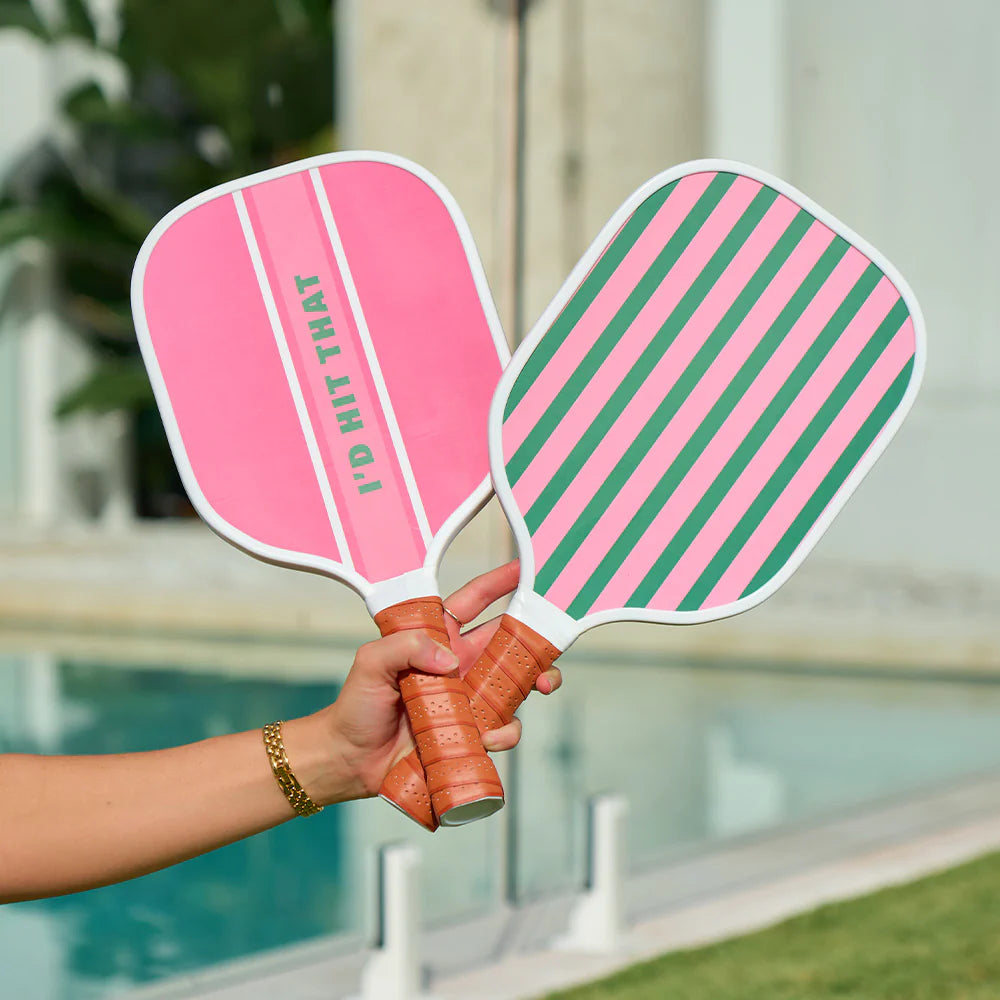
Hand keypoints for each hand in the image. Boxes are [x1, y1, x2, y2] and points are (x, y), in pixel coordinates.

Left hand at [313, 562, 561, 801]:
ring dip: (535, 681)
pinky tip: (490, 737)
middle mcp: (459, 663)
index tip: (525, 568)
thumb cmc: (356, 706)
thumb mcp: (371, 662)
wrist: (351, 761)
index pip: (473, 602)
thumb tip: (450, 659)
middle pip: (508, 642)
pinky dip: (506, 731)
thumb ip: (405, 646)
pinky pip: (503, 727)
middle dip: (536, 638)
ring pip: (516, 683)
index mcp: (437, 637)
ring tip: (540, 686)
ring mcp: (469, 698)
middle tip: (551, 643)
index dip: (498, 583)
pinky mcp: (473, 731)